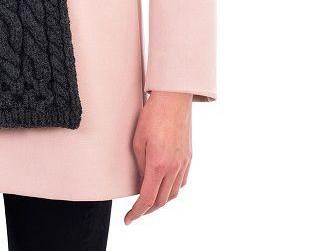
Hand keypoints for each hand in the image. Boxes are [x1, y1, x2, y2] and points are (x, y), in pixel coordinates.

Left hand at [124, 90, 192, 223]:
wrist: (173, 98)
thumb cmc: (152, 115)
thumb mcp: (138, 140)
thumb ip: (140, 165)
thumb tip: (143, 181)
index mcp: (159, 165)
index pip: (148, 198)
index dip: (137, 212)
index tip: (129, 219)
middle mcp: (174, 167)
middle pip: (162, 200)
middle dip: (148, 209)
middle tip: (137, 211)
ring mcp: (184, 162)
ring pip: (174, 193)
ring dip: (162, 201)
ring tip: (150, 201)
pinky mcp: (188, 156)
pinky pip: (182, 181)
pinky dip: (173, 189)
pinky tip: (165, 186)